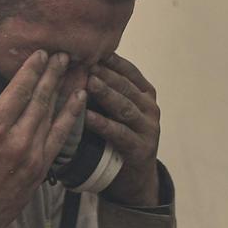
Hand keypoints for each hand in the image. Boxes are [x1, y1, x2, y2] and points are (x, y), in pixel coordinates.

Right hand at [0, 51, 86, 227]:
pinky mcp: (39, 172)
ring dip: (65, 92)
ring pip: (53, 117)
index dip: (31, 70)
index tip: (40, 54)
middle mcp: (17, 143)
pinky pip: (59, 139)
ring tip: (76, 73)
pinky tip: (78, 105)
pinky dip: (70, 119)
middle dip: (52, 75)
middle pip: (41, 100)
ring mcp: (32, 158)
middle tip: (63, 56)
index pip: (18, 92)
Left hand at [84, 53, 160, 206]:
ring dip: (107, 94)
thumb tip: (77, 63)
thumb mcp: (116, 110)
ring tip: (89, 82)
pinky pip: (120, 133)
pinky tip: (88, 116)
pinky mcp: (140, 149)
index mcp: (145, 94)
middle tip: (85, 62)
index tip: (91, 49)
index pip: (129, 71)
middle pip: (126, 87)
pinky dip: (104, 124)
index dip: (111, 61)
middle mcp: (150, 108)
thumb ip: (105, 90)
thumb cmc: (118, 138)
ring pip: (125, 107)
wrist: (134, 178)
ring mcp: (148, 129)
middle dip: (106, 74)